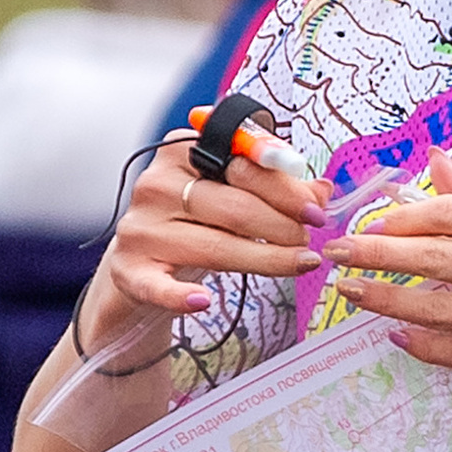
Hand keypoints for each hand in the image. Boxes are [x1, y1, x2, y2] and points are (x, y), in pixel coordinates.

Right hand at [90, 131, 324, 332]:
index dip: (286, 188)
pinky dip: (179, 295)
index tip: (316, 211)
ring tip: (299, 264)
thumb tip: (322, 190)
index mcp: (180, 150)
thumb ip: (274, 188)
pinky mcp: (129, 269)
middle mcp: (156, 184)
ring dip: (265, 259)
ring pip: (214, 246)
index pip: (242, 164)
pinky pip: (158, 285)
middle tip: (309, 243)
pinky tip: (203, 301)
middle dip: (282, 226)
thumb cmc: (192, 222)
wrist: (140, 263)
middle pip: (234, 207)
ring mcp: (140, 228)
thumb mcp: (229, 197)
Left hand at [330, 154, 451, 394]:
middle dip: (375, 253)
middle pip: (434, 257)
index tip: (373, 221)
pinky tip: (396, 334)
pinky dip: (421, 343)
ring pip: (436, 308)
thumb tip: (435, 162)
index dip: (404, 216)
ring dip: (385, 300)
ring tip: (351, 293)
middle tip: (335, 253)